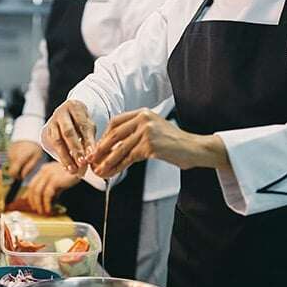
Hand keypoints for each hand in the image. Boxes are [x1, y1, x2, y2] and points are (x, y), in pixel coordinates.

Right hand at [7, 140, 43, 178]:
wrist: (30, 131)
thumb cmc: (35, 145)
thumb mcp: (36, 157)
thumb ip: (29, 167)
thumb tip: (23, 176)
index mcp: (19, 159)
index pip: (12, 173)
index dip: (16, 177)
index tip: (22, 176)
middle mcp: (12, 156)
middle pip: (11, 169)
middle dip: (18, 171)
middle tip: (26, 168)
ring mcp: (9, 152)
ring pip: (12, 163)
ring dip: (18, 164)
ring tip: (26, 159)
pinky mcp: (9, 149)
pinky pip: (12, 157)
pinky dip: (16, 158)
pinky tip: (23, 155)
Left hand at [26, 162, 79, 214]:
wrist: (82, 166)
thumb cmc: (73, 173)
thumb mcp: (60, 182)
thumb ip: (53, 189)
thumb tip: (49, 201)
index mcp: (44, 170)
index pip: (33, 183)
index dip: (29, 195)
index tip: (30, 203)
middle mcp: (45, 171)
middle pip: (32, 188)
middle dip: (33, 201)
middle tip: (36, 209)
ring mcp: (49, 174)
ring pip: (38, 191)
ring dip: (38, 203)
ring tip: (42, 211)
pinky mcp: (55, 180)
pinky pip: (47, 194)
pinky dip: (46, 203)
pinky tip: (49, 209)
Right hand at [44, 100, 95, 175]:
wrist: (66, 116)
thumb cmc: (82, 123)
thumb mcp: (88, 127)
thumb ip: (90, 140)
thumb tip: (91, 158)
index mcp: (75, 107)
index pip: (82, 125)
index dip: (87, 141)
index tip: (91, 156)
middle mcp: (61, 112)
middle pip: (68, 132)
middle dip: (75, 149)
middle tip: (82, 163)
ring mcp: (52, 121)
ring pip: (57, 141)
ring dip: (66, 157)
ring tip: (74, 170)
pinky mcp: (46, 131)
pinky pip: (52, 146)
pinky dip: (61, 158)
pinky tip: (68, 167)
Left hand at [90, 108, 231, 177]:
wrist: (194, 149)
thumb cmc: (173, 143)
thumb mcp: (153, 130)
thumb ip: (135, 133)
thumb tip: (112, 145)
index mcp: (143, 113)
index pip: (116, 122)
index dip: (104, 135)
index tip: (97, 147)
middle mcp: (144, 119)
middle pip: (115, 134)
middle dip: (101, 148)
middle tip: (91, 159)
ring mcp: (147, 132)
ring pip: (120, 148)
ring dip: (107, 161)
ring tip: (99, 170)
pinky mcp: (150, 146)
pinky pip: (129, 158)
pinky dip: (118, 166)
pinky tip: (112, 173)